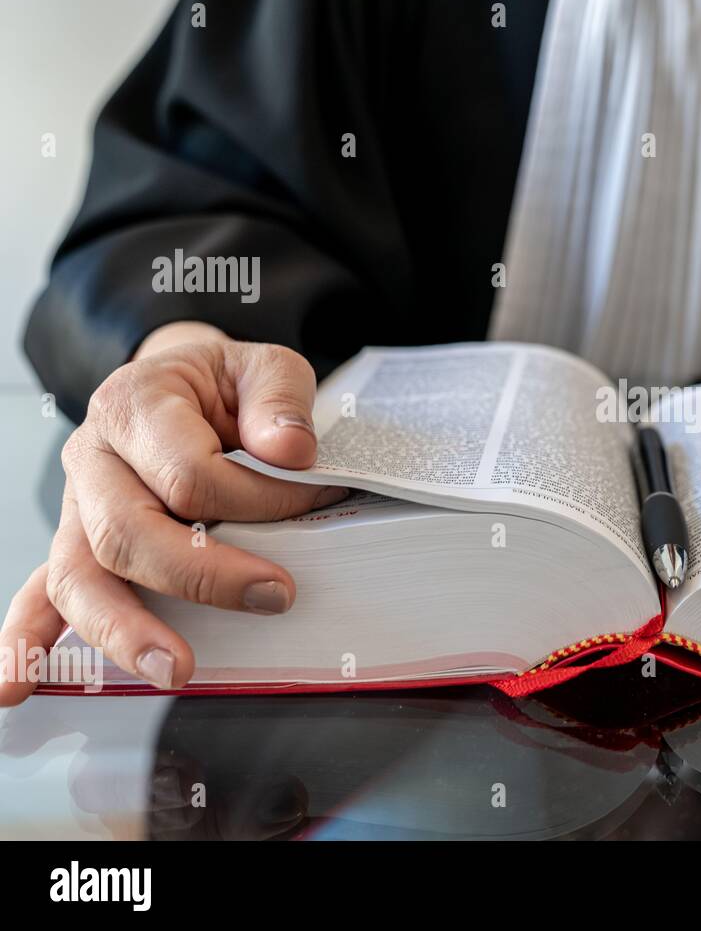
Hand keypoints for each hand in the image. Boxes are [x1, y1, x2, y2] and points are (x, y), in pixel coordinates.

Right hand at [0, 323, 346, 704]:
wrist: (185, 383)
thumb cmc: (224, 384)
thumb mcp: (264, 367)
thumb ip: (280, 400)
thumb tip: (290, 452)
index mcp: (134, 406)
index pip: (188, 472)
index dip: (258, 497)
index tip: (316, 500)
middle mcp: (93, 459)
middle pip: (127, 532)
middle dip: (204, 575)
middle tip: (275, 595)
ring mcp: (79, 507)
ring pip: (81, 576)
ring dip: (124, 629)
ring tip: (174, 668)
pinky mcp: (81, 544)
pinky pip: (44, 594)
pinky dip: (27, 642)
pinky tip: (14, 687)